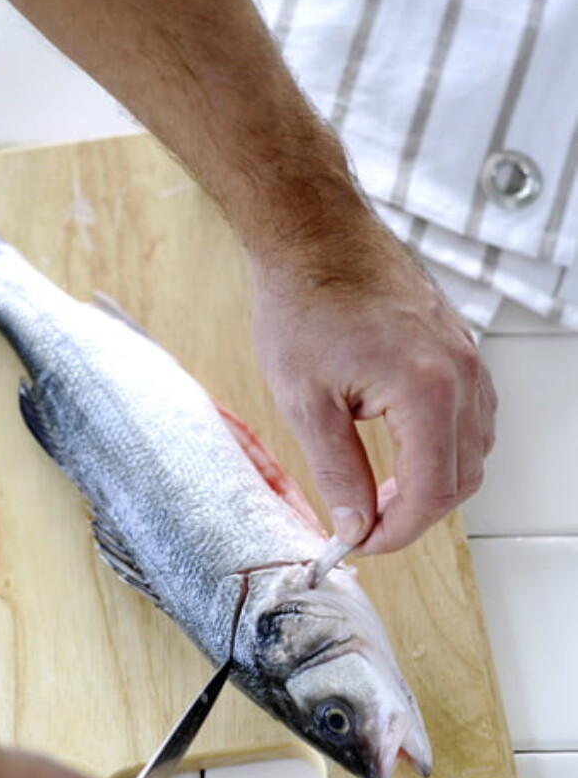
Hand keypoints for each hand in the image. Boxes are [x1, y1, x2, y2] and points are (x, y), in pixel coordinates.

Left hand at [251, 205, 496, 554]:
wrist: (314, 233)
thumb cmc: (303, 300)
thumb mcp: (305, 402)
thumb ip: (337, 473)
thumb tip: (355, 525)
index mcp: (427, 390)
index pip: (433, 494)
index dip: (396, 533)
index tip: (360, 544)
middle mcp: (461, 375)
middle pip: (462, 479)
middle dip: (415, 514)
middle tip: (365, 524)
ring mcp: (466, 357)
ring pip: (473, 451)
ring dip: (433, 483)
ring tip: (381, 492)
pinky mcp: (459, 347)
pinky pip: (472, 416)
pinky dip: (444, 447)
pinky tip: (403, 449)